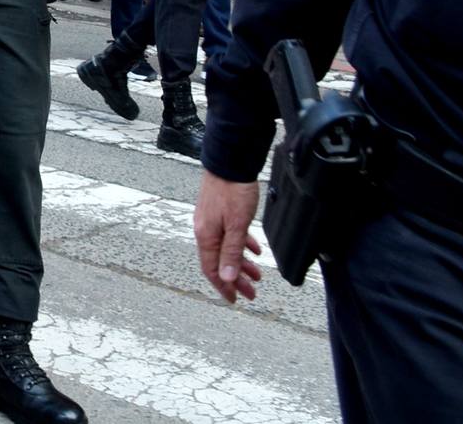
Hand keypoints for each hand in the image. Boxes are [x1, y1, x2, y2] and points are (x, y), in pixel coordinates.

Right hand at [193, 173, 264, 303]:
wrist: (230, 163)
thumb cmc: (233, 191)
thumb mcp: (236, 226)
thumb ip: (231, 253)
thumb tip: (226, 278)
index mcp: (206, 236)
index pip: (212, 270)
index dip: (224, 287)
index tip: (235, 299)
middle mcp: (205, 231)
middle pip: (220, 263)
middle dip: (236, 280)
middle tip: (252, 292)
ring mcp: (211, 221)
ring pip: (226, 250)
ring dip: (241, 264)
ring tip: (257, 274)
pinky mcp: (218, 212)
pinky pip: (229, 236)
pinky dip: (242, 246)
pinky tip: (254, 248)